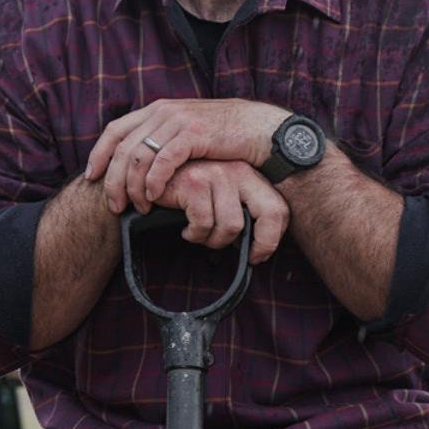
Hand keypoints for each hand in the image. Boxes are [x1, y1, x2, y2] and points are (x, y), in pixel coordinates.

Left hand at [84, 98, 289, 214]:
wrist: (256, 129)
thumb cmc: (222, 137)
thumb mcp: (185, 133)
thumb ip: (163, 140)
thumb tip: (141, 161)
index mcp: (156, 110)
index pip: (115, 130)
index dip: (99, 154)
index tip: (91, 177)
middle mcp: (162, 112)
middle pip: (122, 147)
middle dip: (113, 179)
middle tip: (114, 205)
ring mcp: (177, 121)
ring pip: (138, 155)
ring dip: (133, 186)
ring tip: (137, 207)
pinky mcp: (193, 134)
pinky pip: (163, 160)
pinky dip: (154, 181)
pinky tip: (154, 197)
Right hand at [155, 160, 289, 264]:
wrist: (149, 175)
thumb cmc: (187, 191)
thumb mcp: (220, 197)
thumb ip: (240, 211)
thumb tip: (256, 249)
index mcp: (250, 175)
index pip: (279, 208)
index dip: (272, 238)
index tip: (257, 256)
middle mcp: (239, 171)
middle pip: (269, 213)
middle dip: (262, 244)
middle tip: (247, 257)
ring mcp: (218, 175)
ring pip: (232, 226)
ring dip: (214, 240)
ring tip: (200, 235)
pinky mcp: (195, 183)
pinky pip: (204, 224)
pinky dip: (194, 235)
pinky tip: (186, 230)